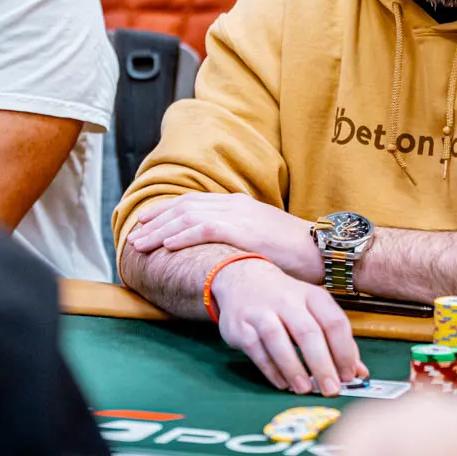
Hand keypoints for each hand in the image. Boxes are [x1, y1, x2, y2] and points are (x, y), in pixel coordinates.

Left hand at [127, 193, 322, 282]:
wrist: (322, 250)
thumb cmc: (296, 253)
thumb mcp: (262, 240)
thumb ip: (239, 240)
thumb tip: (219, 253)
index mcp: (239, 205)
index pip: (194, 203)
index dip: (166, 213)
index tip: (146, 225)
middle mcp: (236, 204)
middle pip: (184, 207)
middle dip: (156, 221)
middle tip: (134, 236)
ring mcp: (240, 215)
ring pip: (188, 216)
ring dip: (160, 230)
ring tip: (140, 244)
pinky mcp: (245, 230)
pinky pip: (205, 229)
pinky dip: (182, 236)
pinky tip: (166, 246)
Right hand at [212, 257, 367, 396]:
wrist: (242, 278)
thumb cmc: (285, 299)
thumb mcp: (313, 309)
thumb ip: (335, 340)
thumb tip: (358, 372)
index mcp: (312, 295)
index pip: (334, 322)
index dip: (344, 350)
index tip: (350, 375)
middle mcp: (288, 300)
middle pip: (308, 333)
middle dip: (322, 364)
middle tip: (332, 389)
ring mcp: (262, 312)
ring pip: (279, 340)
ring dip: (294, 368)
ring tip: (305, 389)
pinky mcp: (241, 326)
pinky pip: (257, 350)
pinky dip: (271, 369)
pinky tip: (283, 383)